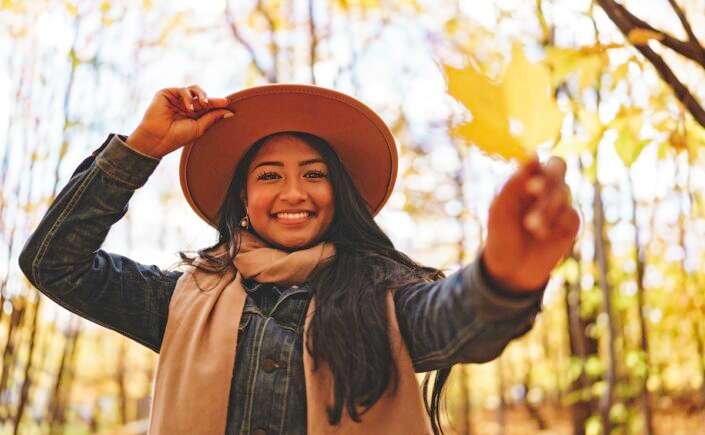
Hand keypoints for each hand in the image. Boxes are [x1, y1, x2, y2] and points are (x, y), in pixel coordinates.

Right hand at [126, 85, 234, 158]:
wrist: (158, 139)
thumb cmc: (177, 137)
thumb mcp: (199, 127)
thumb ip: (212, 118)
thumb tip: (230, 112)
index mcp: (192, 114)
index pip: (208, 106)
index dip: (218, 103)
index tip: (228, 103)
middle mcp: (185, 105)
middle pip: (202, 96)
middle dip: (210, 100)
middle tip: (215, 104)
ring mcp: (176, 99)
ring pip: (194, 89)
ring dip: (201, 95)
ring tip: (203, 104)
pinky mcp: (167, 93)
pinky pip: (183, 89)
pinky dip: (188, 97)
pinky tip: (188, 108)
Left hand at [481, 154, 579, 292]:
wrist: (511, 269)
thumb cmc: (501, 235)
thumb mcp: (499, 209)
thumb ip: (513, 183)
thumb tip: (532, 155)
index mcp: (525, 180)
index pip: (537, 161)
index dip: (534, 165)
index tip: (525, 176)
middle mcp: (546, 187)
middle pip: (558, 166)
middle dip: (546, 177)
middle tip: (532, 190)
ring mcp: (560, 204)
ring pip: (563, 191)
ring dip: (545, 207)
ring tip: (530, 226)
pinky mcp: (571, 223)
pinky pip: (571, 213)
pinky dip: (557, 223)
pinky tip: (544, 236)